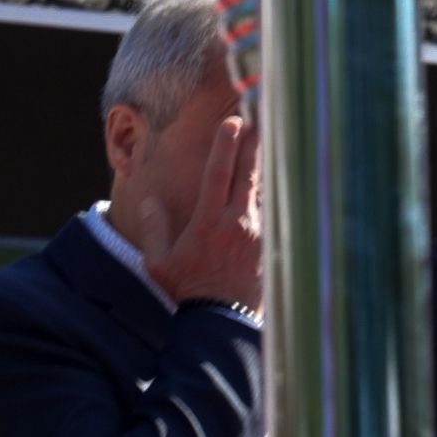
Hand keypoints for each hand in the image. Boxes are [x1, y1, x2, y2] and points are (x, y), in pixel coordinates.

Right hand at [142, 112, 263, 308]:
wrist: (221, 321)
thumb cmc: (188, 290)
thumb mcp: (159, 262)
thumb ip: (154, 228)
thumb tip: (150, 200)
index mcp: (208, 222)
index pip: (218, 173)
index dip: (226, 145)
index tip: (233, 122)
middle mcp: (237, 222)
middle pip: (249, 172)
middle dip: (256, 142)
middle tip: (264, 116)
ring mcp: (259, 232)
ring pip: (266, 188)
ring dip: (269, 163)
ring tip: (277, 137)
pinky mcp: (272, 243)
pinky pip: (275, 210)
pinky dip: (277, 191)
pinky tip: (286, 175)